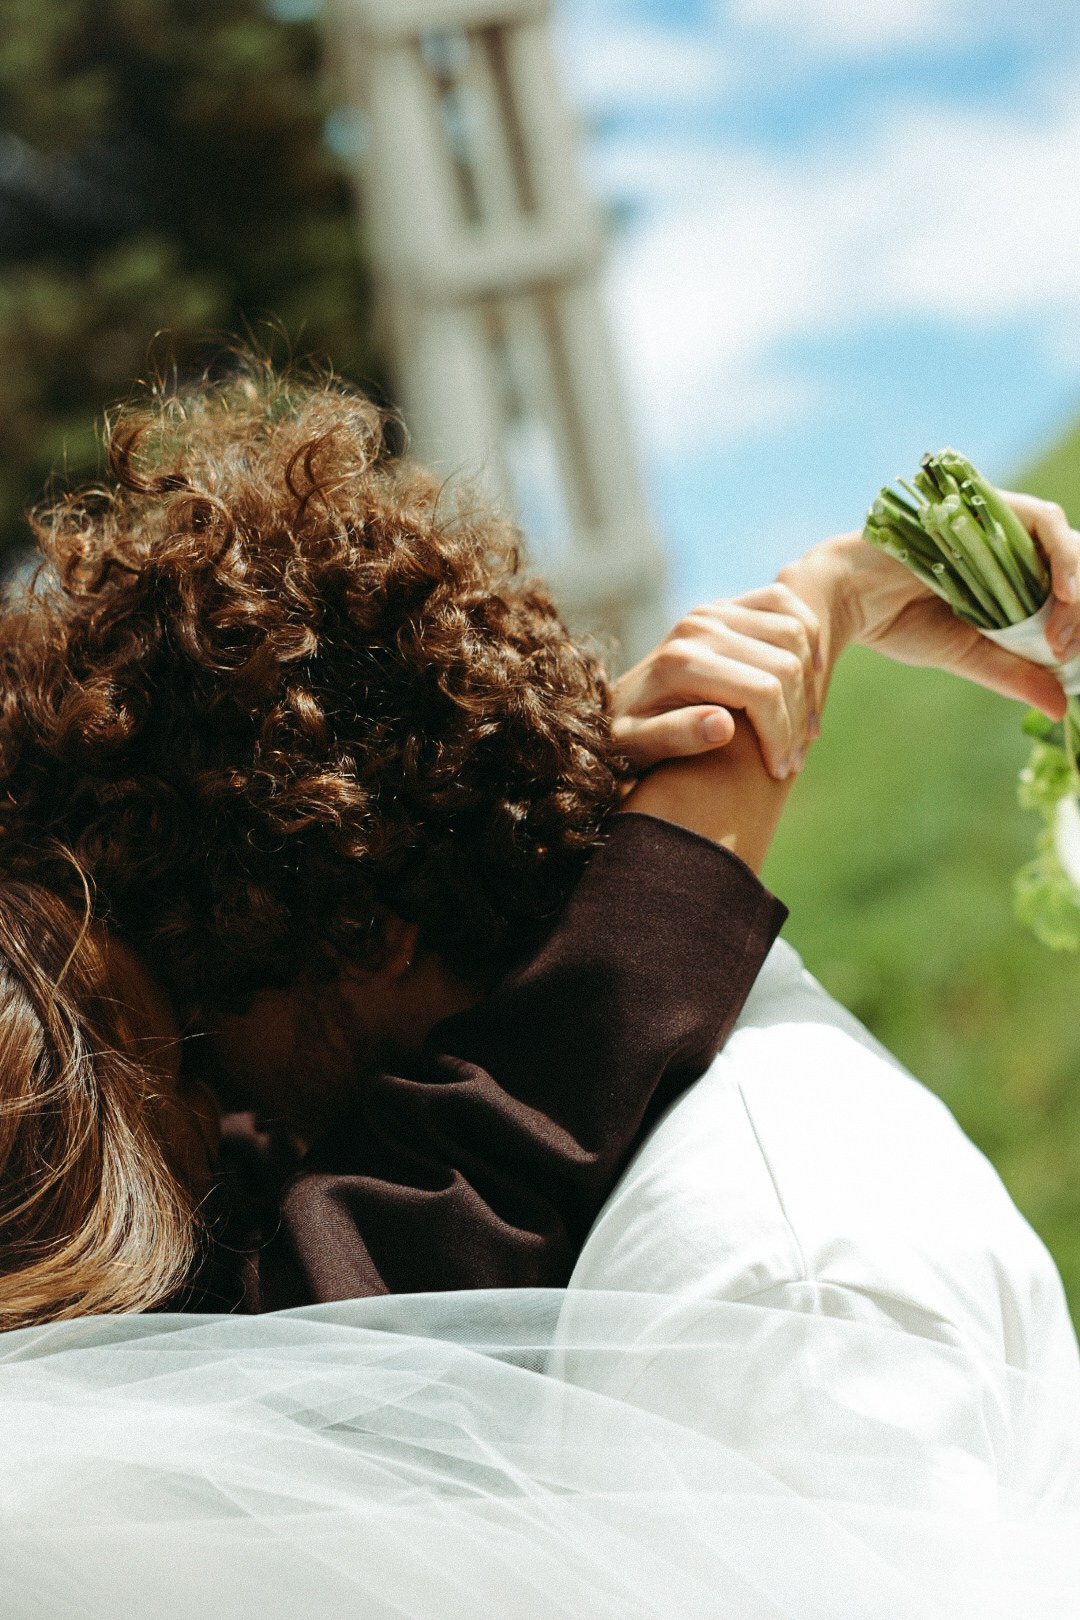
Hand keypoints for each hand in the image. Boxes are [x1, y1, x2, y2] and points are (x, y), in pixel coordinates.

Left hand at [611, 586, 823, 779]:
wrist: (615, 705)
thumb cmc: (625, 736)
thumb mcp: (638, 747)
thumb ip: (676, 736)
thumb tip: (723, 725)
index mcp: (682, 660)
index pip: (762, 691)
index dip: (781, 734)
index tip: (781, 770)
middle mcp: (700, 625)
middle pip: (785, 666)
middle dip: (799, 719)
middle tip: (795, 761)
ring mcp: (715, 610)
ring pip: (795, 636)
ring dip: (810, 685)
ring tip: (804, 732)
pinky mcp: (728, 606)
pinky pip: (787, 606)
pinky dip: (809, 638)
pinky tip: (811, 677)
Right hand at [780, 493, 1079, 719]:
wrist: (848, 596)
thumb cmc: (897, 622)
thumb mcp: (968, 654)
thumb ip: (1014, 674)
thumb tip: (1060, 708)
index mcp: (1005, 580)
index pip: (1062, 593)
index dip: (1075, 622)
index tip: (1065, 659)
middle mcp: (1008, 548)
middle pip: (1070, 565)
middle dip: (1079, 608)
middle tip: (1067, 647)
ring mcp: (999, 524)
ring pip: (1065, 543)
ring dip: (1076, 583)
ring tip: (1066, 624)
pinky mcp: (987, 506)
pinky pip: (1043, 520)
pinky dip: (1063, 555)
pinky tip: (1063, 591)